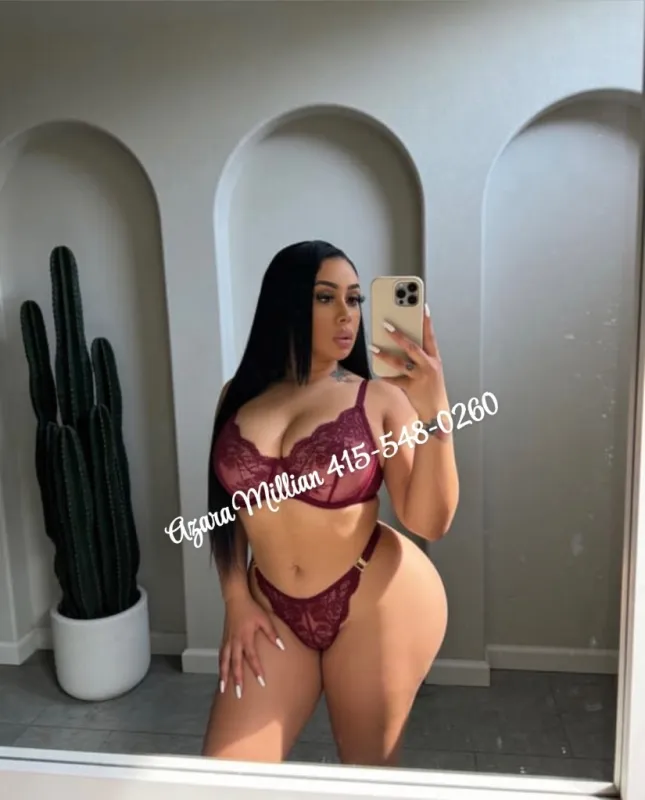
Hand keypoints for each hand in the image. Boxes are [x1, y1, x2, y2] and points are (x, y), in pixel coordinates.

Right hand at [219, 593, 283, 698]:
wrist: (235, 599)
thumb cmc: (251, 608)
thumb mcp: (265, 619)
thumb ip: (272, 633)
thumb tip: (281, 646)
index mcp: (246, 638)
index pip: (252, 658)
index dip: (257, 671)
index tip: (261, 682)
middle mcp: (235, 642)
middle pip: (235, 665)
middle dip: (237, 681)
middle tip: (239, 695)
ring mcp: (228, 641)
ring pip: (224, 662)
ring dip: (224, 677)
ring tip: (222, 690)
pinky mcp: (224, 639)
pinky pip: (221, 656)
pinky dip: (220, 666)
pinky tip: (221, 673)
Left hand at [372, 304, 447, 420]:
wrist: (436, 411)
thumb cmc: (431, 387)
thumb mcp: (431, 368)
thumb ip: (419, 356)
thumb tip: (401, 342)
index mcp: (434, 357)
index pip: (431, 335)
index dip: (427, 320)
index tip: (423, 306)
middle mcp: (429, 365)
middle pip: (412, 346)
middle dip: (398, 335)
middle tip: (385, 324)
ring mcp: (421, 376)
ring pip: (401, 363)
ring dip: (385, 354)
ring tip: (373, 347)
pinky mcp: (412, 388)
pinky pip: (395, 380)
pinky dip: (386, 376)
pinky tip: (376, 372)